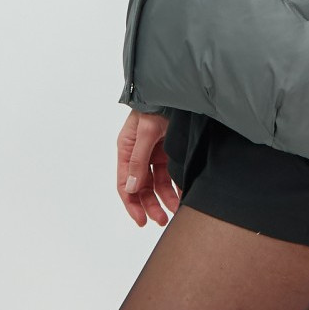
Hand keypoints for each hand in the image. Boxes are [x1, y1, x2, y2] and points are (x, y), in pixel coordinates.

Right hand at [116, 109, 178, 226]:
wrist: (175, 89)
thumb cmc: (155, 104)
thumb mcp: (146, 131)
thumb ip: (138, 159)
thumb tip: (131, 188)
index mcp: (126, 149)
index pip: (125, 184)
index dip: (132, 204)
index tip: (141, 220)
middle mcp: (139, 154)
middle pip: (142, 187)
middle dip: (150, 204)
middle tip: (161, 220)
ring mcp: (155, 152)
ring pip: (157, 183)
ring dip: (165, 198)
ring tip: (175, 210)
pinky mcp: (169, 150)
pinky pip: (171, 173)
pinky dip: (176, 185)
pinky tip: (183, 195)